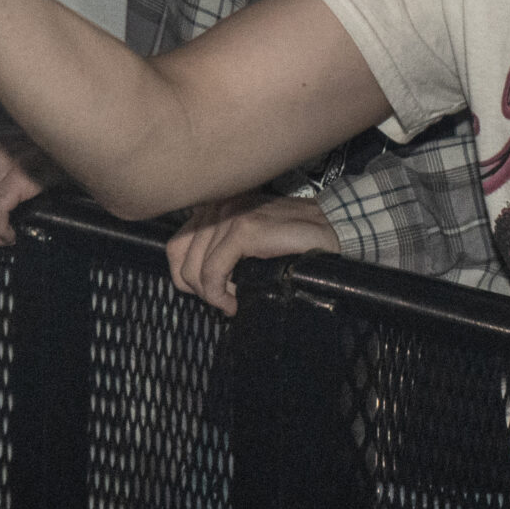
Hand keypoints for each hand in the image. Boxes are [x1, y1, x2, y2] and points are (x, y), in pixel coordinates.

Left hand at [163, 192, 340, 314]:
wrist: (333, 228)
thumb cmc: (293, 239)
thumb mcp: (249, 239)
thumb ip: (221, 248)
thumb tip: (197, 281)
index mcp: (216, 206)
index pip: (176, 245)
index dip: (185, 276)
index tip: (210, 292)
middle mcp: (219, 205)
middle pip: (180, 257)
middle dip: (198, 289)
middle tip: (224, 301)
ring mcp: (231, 215)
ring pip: (195, 269)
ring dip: (211, 295)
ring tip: (233, 301)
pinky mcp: (244, 230)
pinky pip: (213, 272)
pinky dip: (218, 294)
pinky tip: (234, 303)